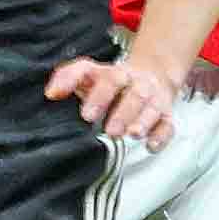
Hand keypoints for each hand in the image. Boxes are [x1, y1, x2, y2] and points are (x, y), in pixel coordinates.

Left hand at [49, 49, 176, 152]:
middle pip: (135, 94)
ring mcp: (154, 101)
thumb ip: (68, 78)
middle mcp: (139, 85)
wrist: (150, 76)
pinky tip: (150, 145)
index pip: (110, 80)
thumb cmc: (112, 81)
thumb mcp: (90, 74)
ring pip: (153, 108)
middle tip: (110, 130)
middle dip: (124, 112)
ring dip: (143, 121)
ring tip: (132, 134)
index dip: (99, 96)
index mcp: (118, 74)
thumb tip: (51, 93)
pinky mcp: (165, 117)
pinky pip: (167, 125)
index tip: (86, 115)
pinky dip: (161, 136)